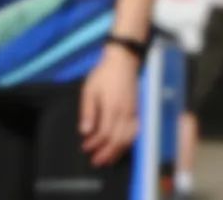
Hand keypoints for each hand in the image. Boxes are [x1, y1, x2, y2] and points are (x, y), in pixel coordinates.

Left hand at [81, 46, 138, 166]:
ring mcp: (133, 112)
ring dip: (118, 151)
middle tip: (96, 161)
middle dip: (106, 153)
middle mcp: (125, 112)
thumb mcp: (90, 89)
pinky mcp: (137, 110)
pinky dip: (129, 142)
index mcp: (112, 107)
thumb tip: (85, 131)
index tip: (85, 147)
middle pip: (117, 139)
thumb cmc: (104, 74)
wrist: (123, 61)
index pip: (105, 133)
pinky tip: (123, 146)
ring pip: (128, 138)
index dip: (95, 144)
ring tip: (108, 159)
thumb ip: (88, 111)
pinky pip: (135, 131)